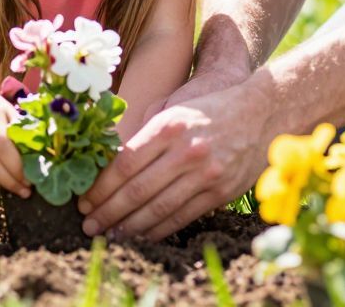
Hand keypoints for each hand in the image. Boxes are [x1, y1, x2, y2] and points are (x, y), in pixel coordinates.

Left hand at [77, 74, 273, 240]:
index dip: (101, 186)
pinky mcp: (220, 192)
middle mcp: (186, 150)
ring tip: (109, 235)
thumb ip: (145, 135)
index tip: (84, 200)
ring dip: (129, 227)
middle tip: (88, 225)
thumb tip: (109, 166)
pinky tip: (140, 235)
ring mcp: (205, 174)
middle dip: (108, 211)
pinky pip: (182, 217)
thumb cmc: (209, 110)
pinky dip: (158, 230)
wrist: (261, 113)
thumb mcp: (175, 109)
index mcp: (169, 126)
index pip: (125, 163)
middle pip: (137, 189)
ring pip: (158, 208)